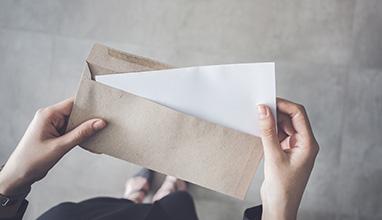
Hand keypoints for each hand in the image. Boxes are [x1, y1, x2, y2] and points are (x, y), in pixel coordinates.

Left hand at [0, 98, 106, 195]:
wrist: (18, 175)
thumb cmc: (32, 160)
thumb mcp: (60, 146)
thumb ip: (81, 133)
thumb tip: (99, 122)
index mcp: (48, 115)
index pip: (73, 103)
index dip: (89, 104)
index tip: (104, 108)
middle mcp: (50, 117)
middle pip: (76, 111)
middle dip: (90, 118)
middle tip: (106, 122)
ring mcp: (52, 125)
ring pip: (75, 122)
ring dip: (86, 128)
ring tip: (100, 132)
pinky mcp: (55, 133)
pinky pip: (72, 130)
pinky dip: (81, 135)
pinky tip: (90, 140)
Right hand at [257, 98, 318, 219]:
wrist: (280, 206)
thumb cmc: (282, 187)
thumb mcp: (273, 156)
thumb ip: (268, 131)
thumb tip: (263, 110)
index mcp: (308, 144)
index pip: (298, 114)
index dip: (283, 105)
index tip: (268, 101)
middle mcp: (305, 143)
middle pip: (292, 118)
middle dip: (276, 112)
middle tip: (260, 109)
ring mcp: (296, 148)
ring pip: (285, 126)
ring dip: (273, 122)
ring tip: (258, 121)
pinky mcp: (287, 152)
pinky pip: (280, 135)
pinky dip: (271, 131)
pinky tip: (261, 132)